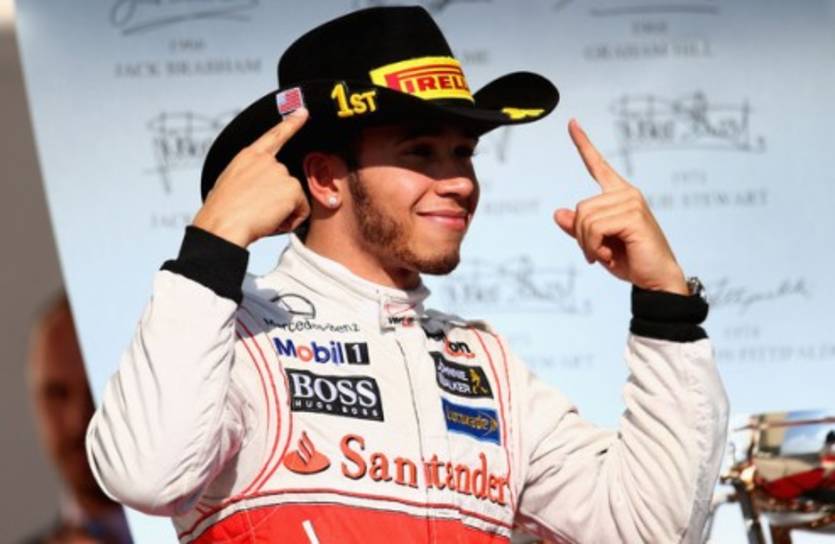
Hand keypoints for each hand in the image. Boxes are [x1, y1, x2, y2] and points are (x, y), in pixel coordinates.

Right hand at [192, 108, 310, 247]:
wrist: (223, 225)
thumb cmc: (221, 213)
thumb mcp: (230, 186)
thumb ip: (249, 179)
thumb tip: (257, 191)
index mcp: (248, 157)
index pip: (273, 136)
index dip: (290, 123)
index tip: (303, 112)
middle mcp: (266, 161)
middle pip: (285, 182)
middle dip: (277, 200)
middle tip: (257, 211)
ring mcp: (280, 172)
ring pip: (293, 197)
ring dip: (283, 211)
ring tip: (260, 217)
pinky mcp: (291, 187)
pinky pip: (302, 209)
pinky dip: (291, 220)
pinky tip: (272, 221)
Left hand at [553, 119, 687, 294]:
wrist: (656, 280)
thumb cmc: (631, 261)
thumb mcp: (597, 244)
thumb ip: (578, 229)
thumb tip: (557, 213)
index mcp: (619, 196)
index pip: (597, 165)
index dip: (583, 144)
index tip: (572, 123)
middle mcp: (626, 193)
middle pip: (580, 208)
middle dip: (581, 236)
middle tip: (596, 253)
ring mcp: (631, 201)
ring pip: (584, 219)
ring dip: (588, 244)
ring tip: (605, 254)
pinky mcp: (632, 215)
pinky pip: (593, 228)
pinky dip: (594, 246)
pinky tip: (610, 255)